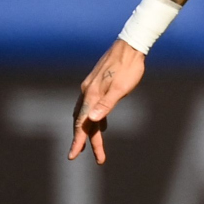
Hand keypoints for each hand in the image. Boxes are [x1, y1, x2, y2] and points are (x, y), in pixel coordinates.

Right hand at [69, 39, 146, 163]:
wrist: (131, 45)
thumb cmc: (129, 67)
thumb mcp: (121, 88)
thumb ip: (106, 104)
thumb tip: (93, 120)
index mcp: (92, 95)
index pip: (82, 123)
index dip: (78, 141)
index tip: (73, 156)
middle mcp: (87, 92)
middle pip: (84, 122)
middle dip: (88, 141)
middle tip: (99, 158)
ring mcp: (92, 88)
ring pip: (87, 115)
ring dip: (91, 131)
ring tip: (96, 146)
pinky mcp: (98, 85)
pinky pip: (93, 107)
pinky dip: (96, 119)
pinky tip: (102, 124)